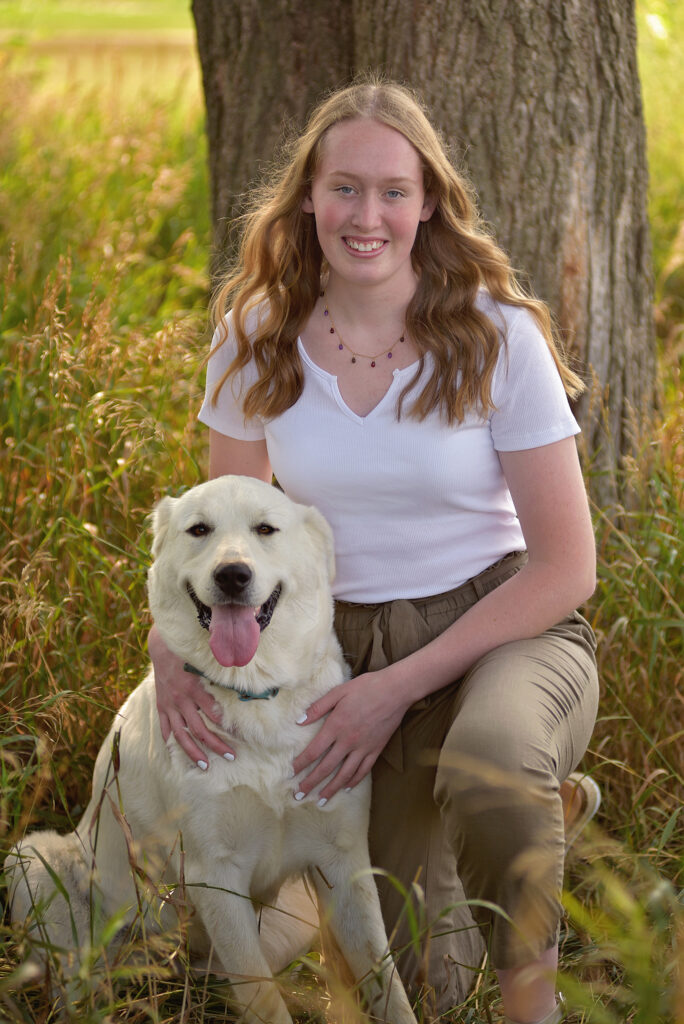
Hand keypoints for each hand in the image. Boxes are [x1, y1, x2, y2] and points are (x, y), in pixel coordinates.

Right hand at [149, 625, 235, 768]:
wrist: (162, 646)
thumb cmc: (189, 653)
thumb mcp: (205, 663)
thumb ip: (220, 677)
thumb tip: (241, 687)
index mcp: (194, 688)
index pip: (214, 714)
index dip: (229, 727)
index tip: (242, 737)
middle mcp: (181, 700)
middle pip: (200, 730)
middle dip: (216, 745)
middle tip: (231, 756)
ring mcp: (170, 705)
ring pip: (182, 735)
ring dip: (194, 752)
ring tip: (205, 766)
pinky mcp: (161, 705)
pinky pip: (165, 727)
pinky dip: (171, 741)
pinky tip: (178, 753)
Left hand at [291, 669, 409, 801]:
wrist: (395, 691)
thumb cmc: (366, 687)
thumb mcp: (338, 691)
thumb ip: (318, 707)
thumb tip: (299, 721)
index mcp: (336, 726)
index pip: (314, 750)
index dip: (301, 763)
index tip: (291, 772)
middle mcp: (348, 741)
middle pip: (326, 767)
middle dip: (311, 782)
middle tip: (299, 795)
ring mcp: (363, 748)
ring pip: (344, 774)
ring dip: (331, 788)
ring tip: (320, 800)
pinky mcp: (376, 750)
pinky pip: (363, 770)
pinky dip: (353, 781)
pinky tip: (346, 788)